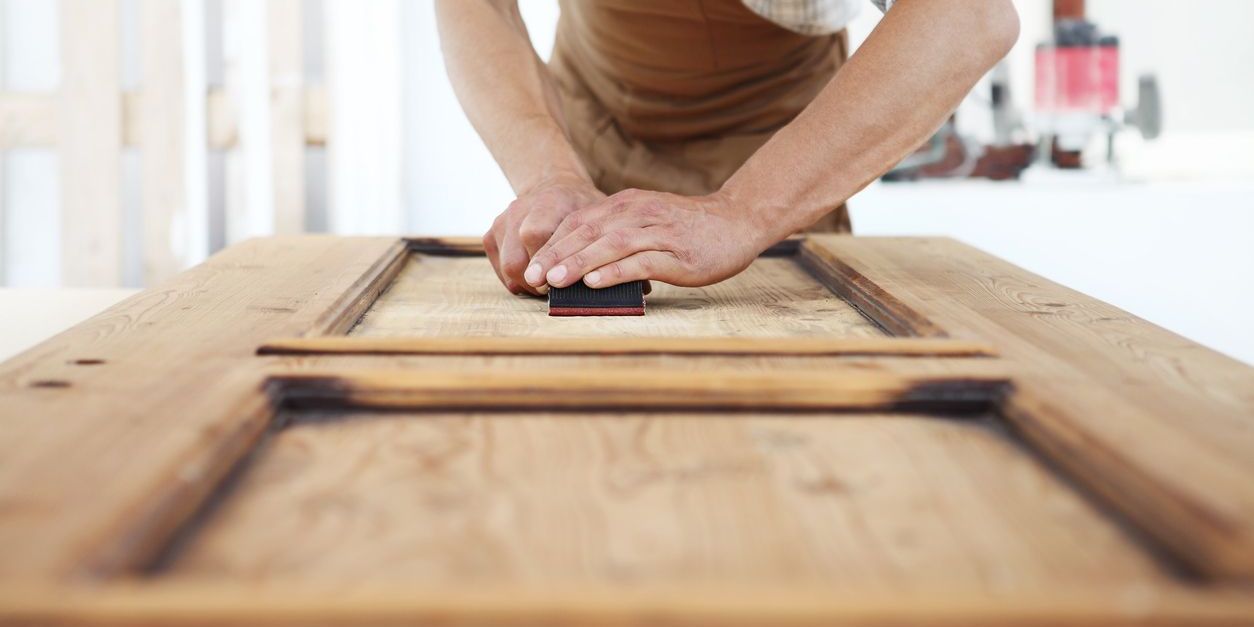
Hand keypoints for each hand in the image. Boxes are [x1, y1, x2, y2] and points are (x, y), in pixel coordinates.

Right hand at [484, 174, 604, 294]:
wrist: (555, 188)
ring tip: (547, 286)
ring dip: (527, 284)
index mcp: (548, 201)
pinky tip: (536, 278)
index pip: (534, 235)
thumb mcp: (597, 216)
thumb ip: (595, 241)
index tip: (560, 281)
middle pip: (515, 260)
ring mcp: (502, 221)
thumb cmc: (582, 207)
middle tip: (555, 290)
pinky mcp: (492, 234)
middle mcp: (519, 209)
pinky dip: (517, 279)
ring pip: (507, 268)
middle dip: (536, 283)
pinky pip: (499, 268)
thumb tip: (599, 275)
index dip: (545, 264)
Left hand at [523, 189, 767, 289]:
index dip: (551, 244)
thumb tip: (579, 261)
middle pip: (587, 233)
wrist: (737, 221)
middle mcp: (637, 213)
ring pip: (609, 246)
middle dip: (556, 255)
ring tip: (554, 281)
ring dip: (579, 263)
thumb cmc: (687, 229)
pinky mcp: (676, 253)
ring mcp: (657, 232)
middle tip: (531, 277)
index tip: (529, 267)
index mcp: (625, 205)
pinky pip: (640, 261)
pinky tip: (595, 282)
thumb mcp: (645, 222)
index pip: (579, 223)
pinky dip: (615, 272)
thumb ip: (615, 235)